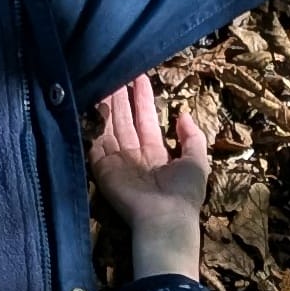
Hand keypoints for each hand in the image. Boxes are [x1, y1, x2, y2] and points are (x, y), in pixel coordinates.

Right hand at [92, 76, 211, 284]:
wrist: (164, 219)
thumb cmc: (184, 192)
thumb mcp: (197, 161)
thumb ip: (192, 137)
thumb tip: (183, 114)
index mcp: (156, 153)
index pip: (147, 120)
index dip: (143, 99)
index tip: (140, 76)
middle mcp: (135, 155)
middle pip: (126, 120)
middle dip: (123, 96)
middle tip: (118, 71)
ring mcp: (117, 162)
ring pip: (111, 127)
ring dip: (108, 105)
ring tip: (105, 80)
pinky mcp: (103, 170)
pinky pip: (95, 145)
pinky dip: (93, 126)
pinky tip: (91, 103)